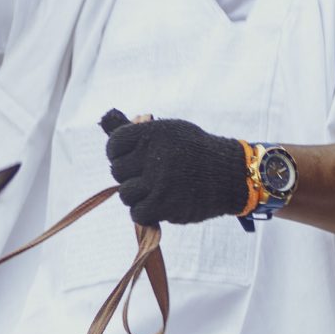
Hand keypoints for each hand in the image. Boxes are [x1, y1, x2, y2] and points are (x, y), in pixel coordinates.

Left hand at [101, 111, 248, 227]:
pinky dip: (144, 211)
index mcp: (152, 133)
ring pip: (125, 194)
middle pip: (117, 171)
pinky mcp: (165, 205)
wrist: (230, 174)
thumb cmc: (195, 150)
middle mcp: (153, 156)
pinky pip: (137, 213)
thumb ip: (137, 131)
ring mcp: (158, 182)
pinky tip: (156, 204)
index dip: (117, 153)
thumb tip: (105, 120)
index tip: (130, 158)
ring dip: (136, 195)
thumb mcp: (169, 131)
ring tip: (153, 190)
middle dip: (129, 175)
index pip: (114, 144)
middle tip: (146, 176)